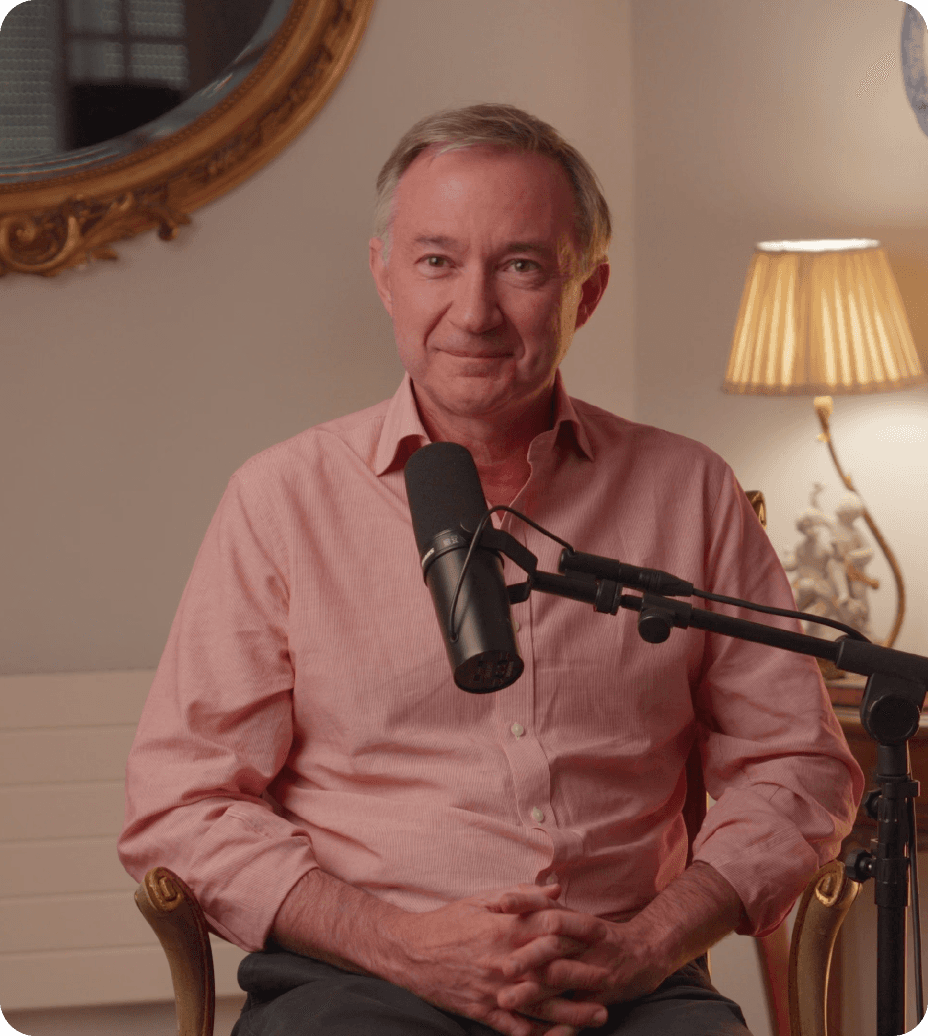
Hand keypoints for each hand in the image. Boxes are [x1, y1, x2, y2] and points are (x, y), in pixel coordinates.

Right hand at [383, 883, 610, 1035]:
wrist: (410, 951)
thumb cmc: (448, 921)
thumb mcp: (482, 899)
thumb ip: (521, 897)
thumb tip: (556, 891)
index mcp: (504, 929)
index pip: (549, 931)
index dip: (577, 935)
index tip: (600, 937)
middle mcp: (502, 960)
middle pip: (552, 970)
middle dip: (584, 976)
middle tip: (610, 980)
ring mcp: (494, 989)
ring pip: (540, 1004)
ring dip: (572, 1012)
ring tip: (598, 1015)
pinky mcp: (482, 1011)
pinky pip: (515, 1027)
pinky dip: (538, 1034)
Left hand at [496, 913, 668, 1021]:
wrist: (646, 954)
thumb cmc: (598, 936)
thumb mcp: (574, 916)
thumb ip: (542, 906)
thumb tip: (501, 899)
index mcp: (577, 921)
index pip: (549, 907)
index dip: (525, 904)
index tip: (499, 905)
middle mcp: (586, 944)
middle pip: (554, 946)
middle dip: (527, 957)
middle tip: (502, 966)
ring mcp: (595, 971)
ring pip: (561, 981)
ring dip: (533, 992)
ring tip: (505, 1001)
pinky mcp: (601, 998)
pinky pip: (578, 1014)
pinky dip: (559, 1027)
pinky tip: (540, 1035)